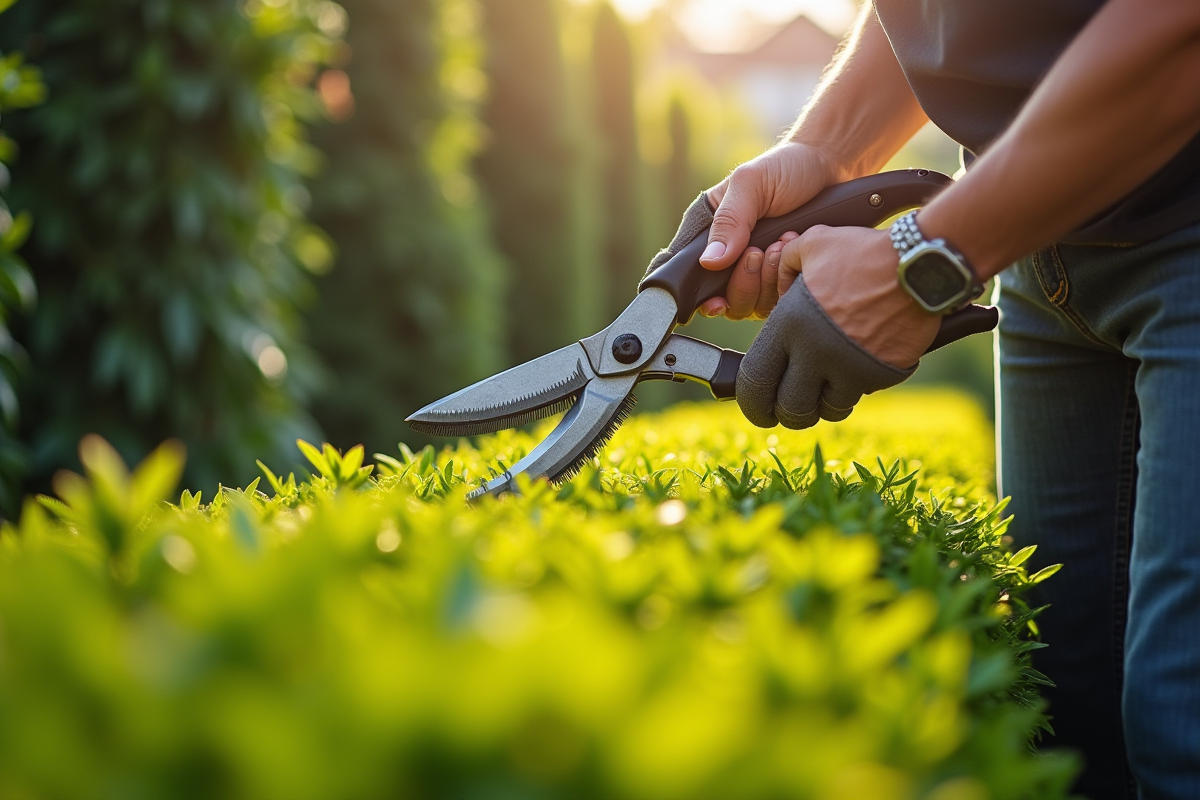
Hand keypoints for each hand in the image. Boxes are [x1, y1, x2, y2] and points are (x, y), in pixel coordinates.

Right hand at [696, 142, 840, 318]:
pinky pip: (776, 302)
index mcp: (710, 232)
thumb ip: (729, 221)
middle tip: (761, 250)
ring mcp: (755, 271)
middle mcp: (728, 257)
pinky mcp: (780, 277)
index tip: (717, 299)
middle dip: (744, 282)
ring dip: (767, 280)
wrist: (829, 167)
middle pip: (724, 300)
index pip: (690, 274)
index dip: (700, 294)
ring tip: (782, 243)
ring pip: (750, 306)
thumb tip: (709, 263)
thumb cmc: (785, 168)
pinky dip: (785, 283)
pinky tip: (794, 253)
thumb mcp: (751, 184)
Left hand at [735, 225, 939, 429]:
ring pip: (825, 409)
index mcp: (789, 324)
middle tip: (791, 409)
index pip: (755, 380)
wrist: (920, 263)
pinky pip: (858, 396)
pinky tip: (855, 372)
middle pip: (788, 408)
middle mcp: (814, 352)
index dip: (752, 400)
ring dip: (822, 403)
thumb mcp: (813, 245)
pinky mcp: (880, 375)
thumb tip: (777, 288)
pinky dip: (853, 390)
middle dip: (787, 413)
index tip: (758, 406)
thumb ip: (786, 267)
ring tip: (825, 388)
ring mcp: (849, 367)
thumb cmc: (864, 252)